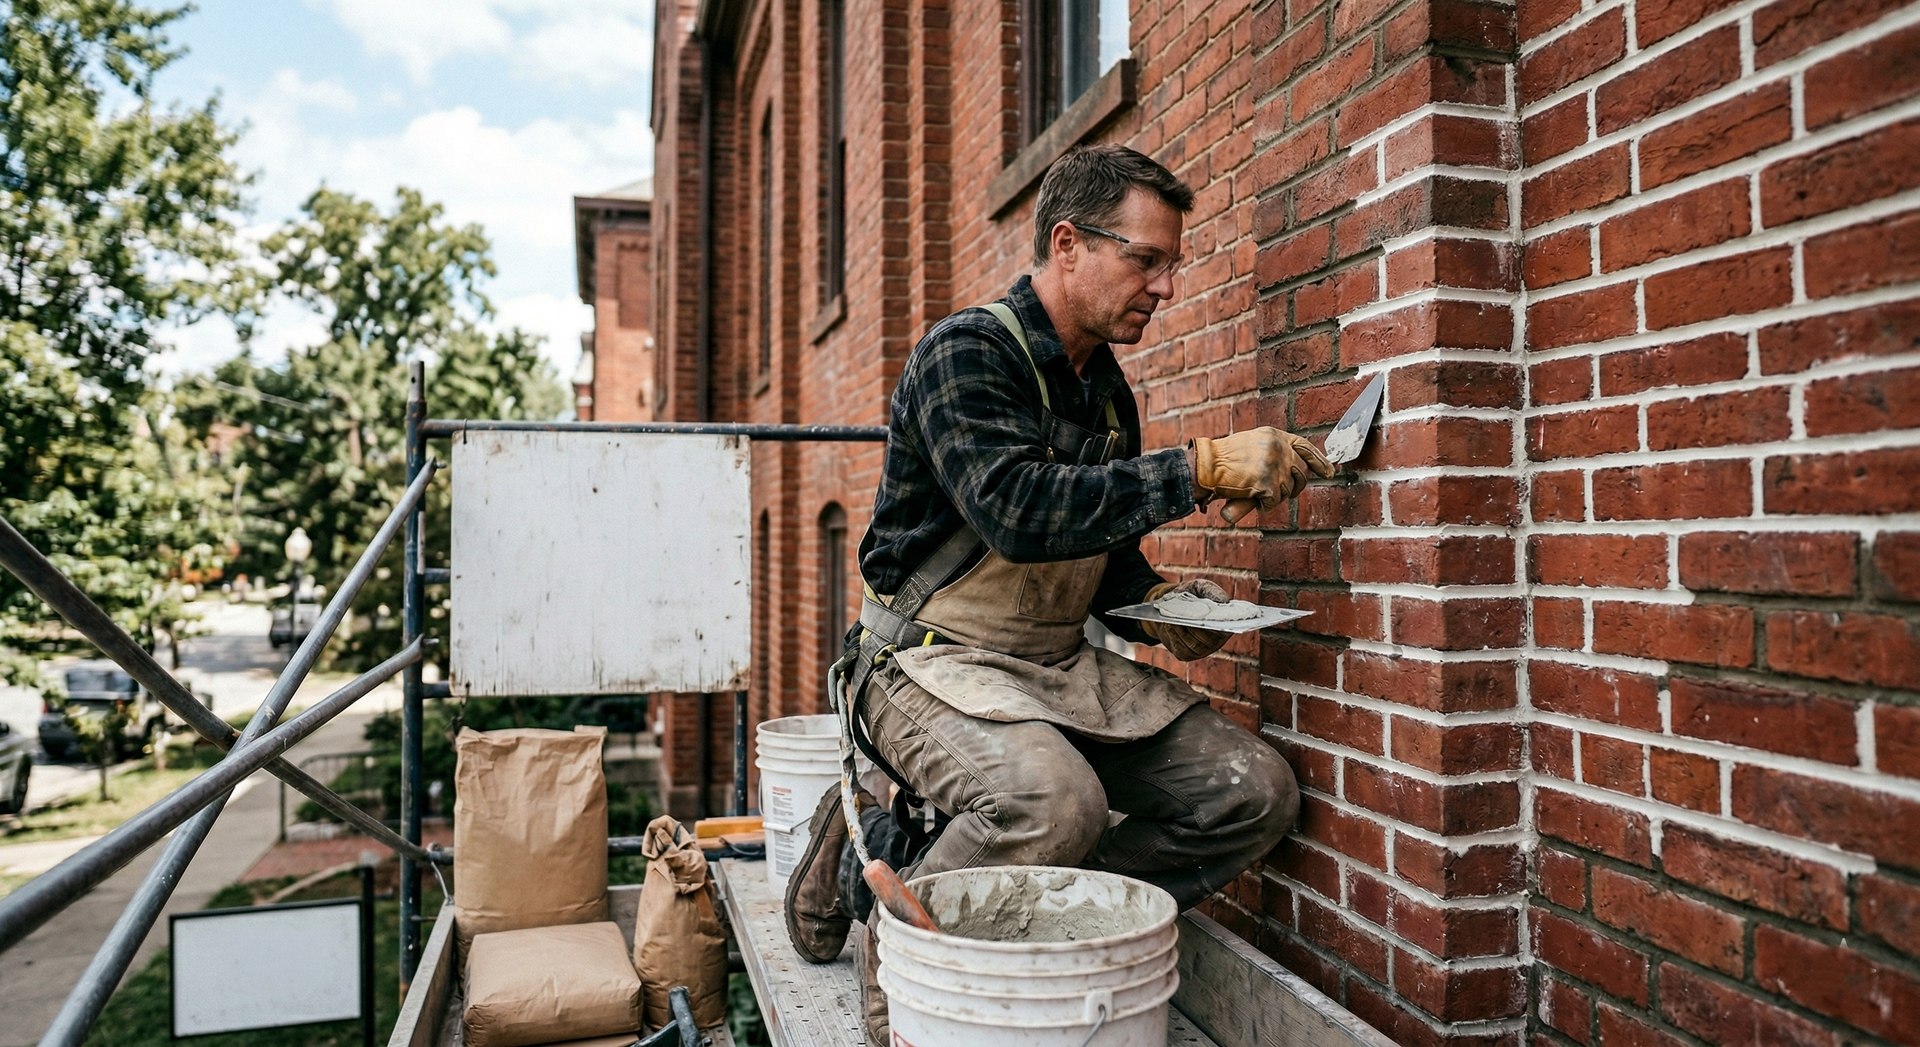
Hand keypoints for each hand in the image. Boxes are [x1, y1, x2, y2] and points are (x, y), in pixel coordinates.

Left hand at [1139, 579, 1231, 660]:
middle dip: (1196, 629)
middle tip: (1186, 619)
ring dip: (1183, 633)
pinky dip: (1175, 637)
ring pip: (1194, 645)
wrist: (1168, 605)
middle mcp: (1216, 640)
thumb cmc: (1189, 595)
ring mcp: (1202, 650)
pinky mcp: (1186, 654)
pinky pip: (1182, 649)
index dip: (1221, 626)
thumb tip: (1225, 601)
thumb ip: (1211, 591)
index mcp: (1224, 624)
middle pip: (1209, 640)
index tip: (1212, 620)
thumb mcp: (1200, 588)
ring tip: (1173, 621)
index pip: (1227, 628)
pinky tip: (1169, 626)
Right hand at [1192, 428, 1333, 523]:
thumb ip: (1275, 451)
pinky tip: (1249, 496)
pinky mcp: (1268, 483)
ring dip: (1274, 496)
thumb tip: (1301, 468)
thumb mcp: (1253, 444)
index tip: (1330, 471)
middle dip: (1293, 485)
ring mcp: (1275, 465)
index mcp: (1275, 435)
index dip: (1319, 460)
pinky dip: (1263, 504)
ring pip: (1288, 489)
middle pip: (1301, 472)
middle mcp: (1278, 448)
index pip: (1305, 447)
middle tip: (1276, 490)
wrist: (1205, 466)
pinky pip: (1274, 501)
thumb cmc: (1223, 459)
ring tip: (1253, 490)